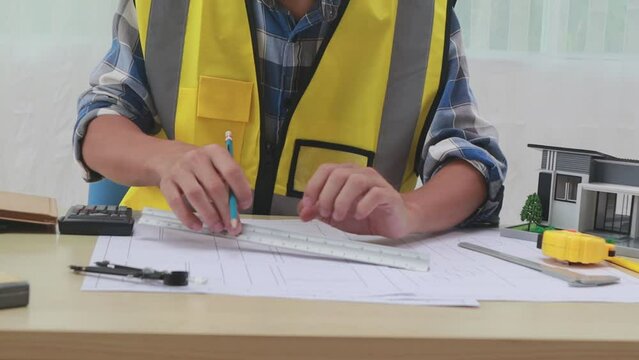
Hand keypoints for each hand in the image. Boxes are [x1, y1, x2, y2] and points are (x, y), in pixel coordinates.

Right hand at [155, 144, 251, 234]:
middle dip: (226, 210)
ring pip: (196, 195)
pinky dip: (188, 217)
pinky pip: (176, 203)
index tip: (245, 205)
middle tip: (232, 225)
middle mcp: (197, 158)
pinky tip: (198, 226)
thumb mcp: (218, 165)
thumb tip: (238, 208)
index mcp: (215, 152)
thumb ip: (231, 183)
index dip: (241, 190)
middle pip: (214, 187)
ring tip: (217, 227)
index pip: (232, 171)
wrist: (169, 158)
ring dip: (209, 215)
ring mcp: (179, 170)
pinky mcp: (166, 183)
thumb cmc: (201, 166)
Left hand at [298, 164, 414, 237]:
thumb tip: (303, 211)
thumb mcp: (336, 215)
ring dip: (342, 200)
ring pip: (355, 181)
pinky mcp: (388, 194)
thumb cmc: (366, 215)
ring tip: (339, 216)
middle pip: (338, 174)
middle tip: (325, 213)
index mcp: (346, 174)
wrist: (394, 222)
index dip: (314, 186)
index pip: (325, 170)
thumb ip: (319, 211)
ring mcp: (375, 182)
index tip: (308, 205)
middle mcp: (360, 173)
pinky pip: (375, 194)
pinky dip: (362, 206)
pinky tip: (358, 216)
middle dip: (327, 195)